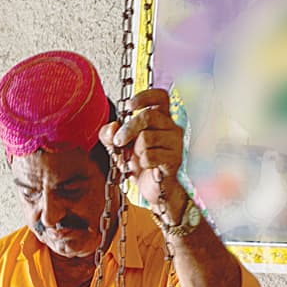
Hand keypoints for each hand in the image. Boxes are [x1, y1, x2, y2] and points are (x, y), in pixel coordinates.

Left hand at [101, 88, 184, 216]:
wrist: (153, 190)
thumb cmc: (140, 165)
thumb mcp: (120, 148)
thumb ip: (110, 135)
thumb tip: (112, 127)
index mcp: (162, 119)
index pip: (160, 97)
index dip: (145, 96)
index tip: (130, 107)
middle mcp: (172, 127)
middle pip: (148, 116)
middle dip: (127, 130)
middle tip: (119, 142)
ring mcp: (176, 143)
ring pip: (147, 138)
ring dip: (135, 151)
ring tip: (137, 159)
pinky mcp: (174, 160)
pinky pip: (150, 156)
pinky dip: (142, 163)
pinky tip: (146, 167)